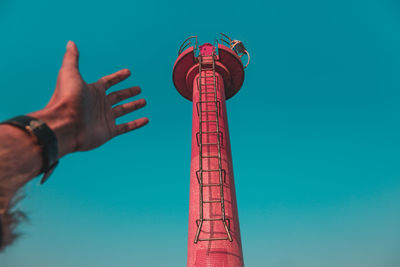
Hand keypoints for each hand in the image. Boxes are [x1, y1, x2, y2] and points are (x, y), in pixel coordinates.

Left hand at [31, 41, 148, 156]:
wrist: (65, 124)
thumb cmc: (66, 98)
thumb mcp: (69, 73)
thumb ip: (72, 58)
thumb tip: (70, 43)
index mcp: (92, 91)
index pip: (108, 82)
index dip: (118, 77)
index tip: (128, 72)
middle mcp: (99, 104)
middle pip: (117, 96)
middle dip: (128, 92)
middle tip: (139, 89)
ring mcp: (104, 118)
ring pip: (123, 110)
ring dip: (134, 106)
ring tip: (144, 101)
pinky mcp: (108, 131)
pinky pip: (126, 127)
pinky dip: (136, 124)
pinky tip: (146, 120)